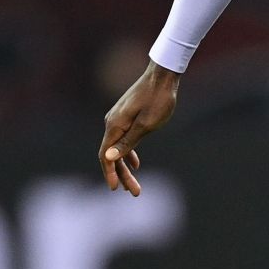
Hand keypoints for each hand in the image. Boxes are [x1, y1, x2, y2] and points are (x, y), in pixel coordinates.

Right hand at [98, 61, 180, 195]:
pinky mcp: (126, 116)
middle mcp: (112, 122)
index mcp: (115, 126)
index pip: (106, 156)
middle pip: (112, 155)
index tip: (115, 189)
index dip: (110, 174)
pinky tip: (136, 164)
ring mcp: (118, 119)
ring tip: (134, 184)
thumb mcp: (147, 125)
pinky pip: (123, 139)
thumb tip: (109, 157)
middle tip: (134, 192)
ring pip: (118, 148)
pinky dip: (128, 153)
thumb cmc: (158, 100)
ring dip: (125, 167)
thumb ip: (128, 142)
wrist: (162, 75)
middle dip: (122, 175)